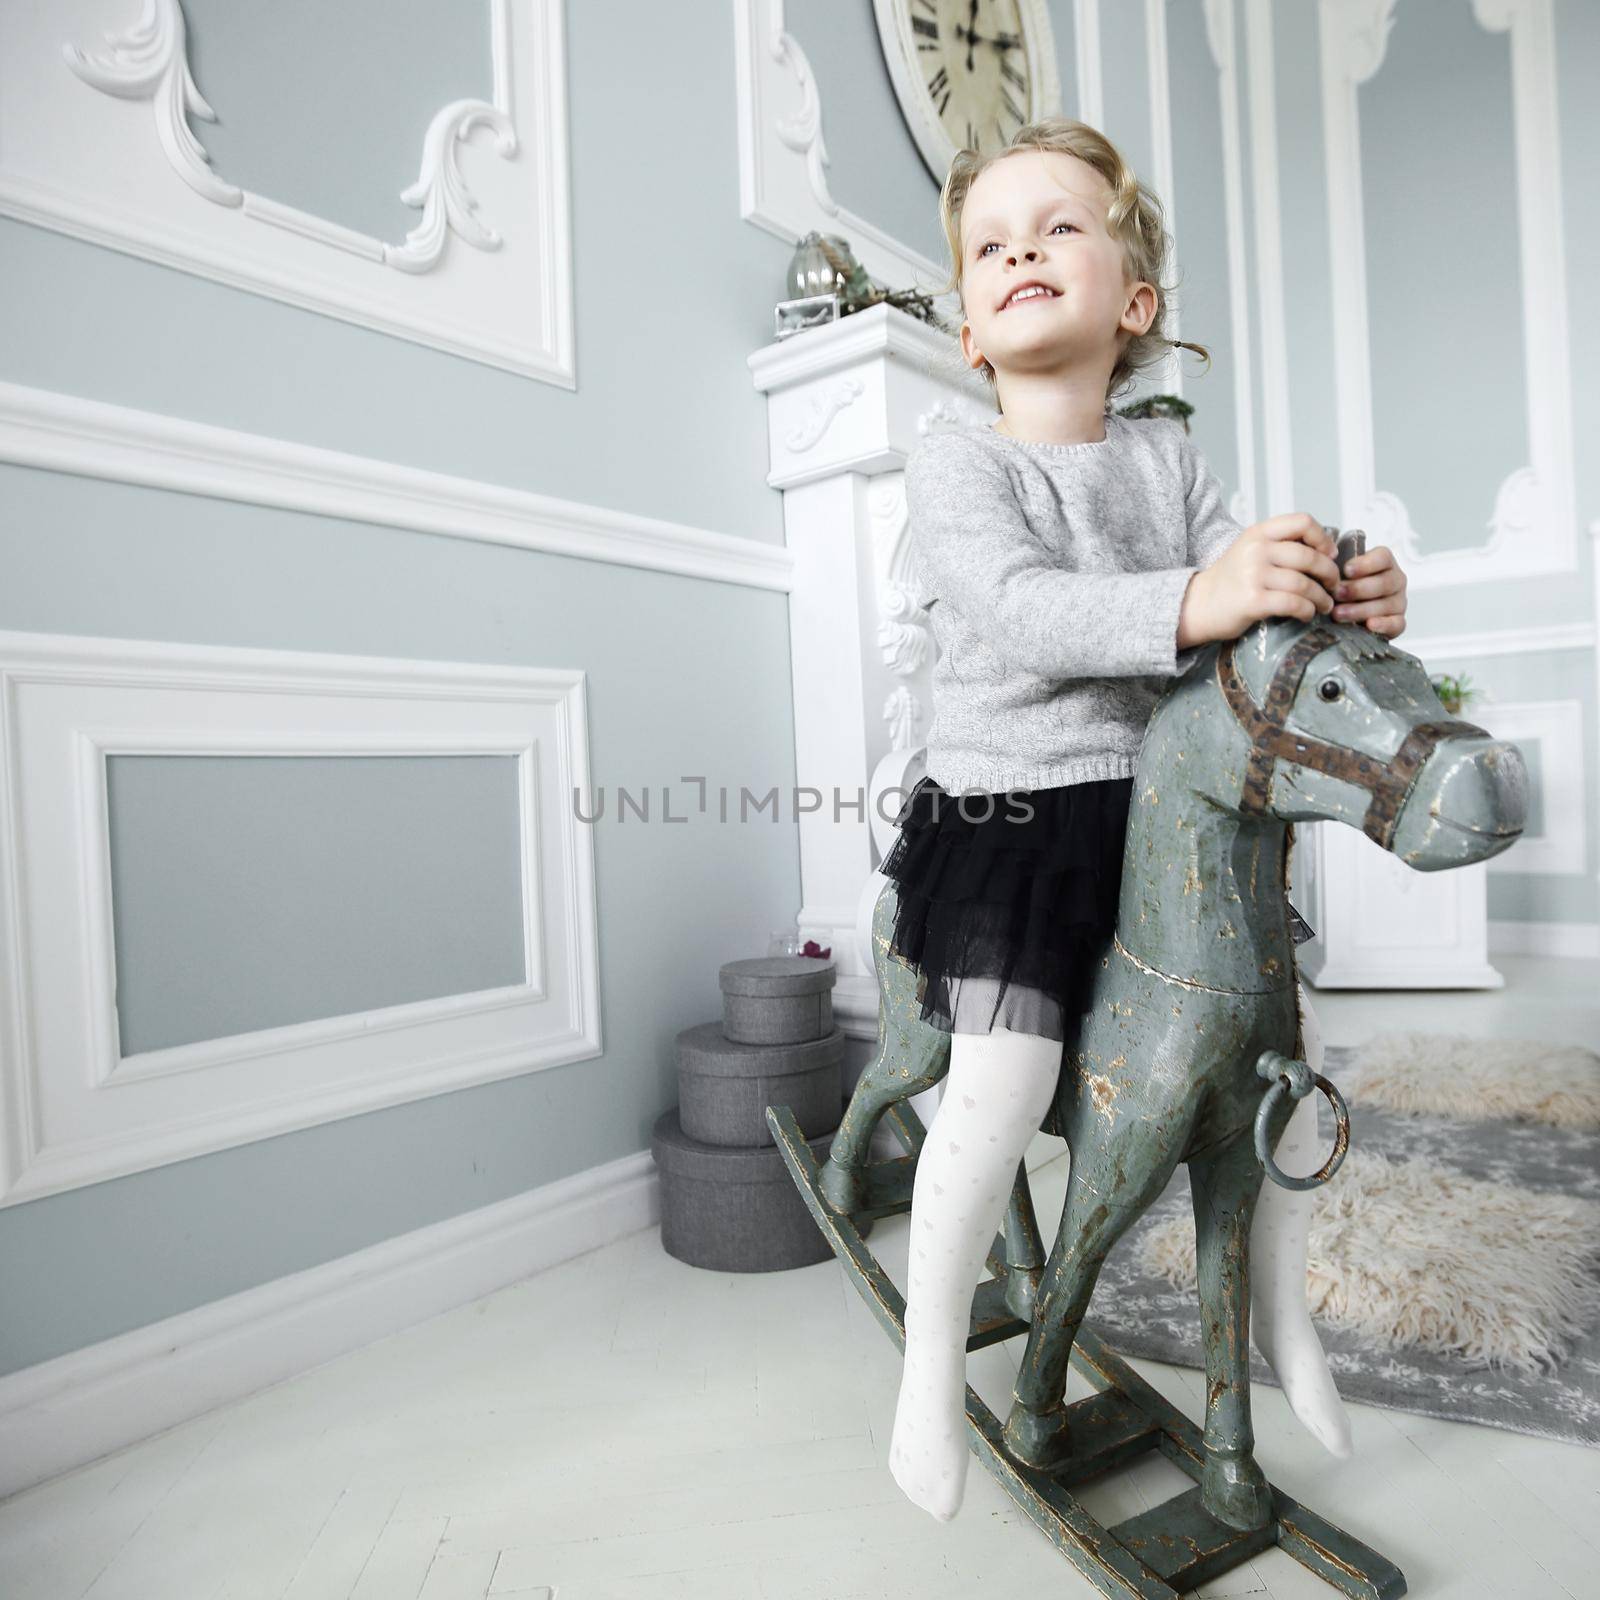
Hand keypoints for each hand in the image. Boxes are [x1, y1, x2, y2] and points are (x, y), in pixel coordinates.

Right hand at [1178, 513, 1341, 647]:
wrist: (1198, 605)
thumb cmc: (1230, 580)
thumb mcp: (1250, 550)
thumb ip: (1280, 544)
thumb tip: (1324, 550)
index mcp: (1258, 533)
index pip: (1302, 522)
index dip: (1323, 538)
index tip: (1329, 554)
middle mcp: (1256, 550)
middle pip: (1309, 556)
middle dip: (1329, 574)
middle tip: (1333, 585)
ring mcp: (1253, 575)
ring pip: (1304, 584)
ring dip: (1321, 598)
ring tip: (1324, 605)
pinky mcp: (1253, 600)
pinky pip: (1293, 604)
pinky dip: (1307, 611)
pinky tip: (1307, 614)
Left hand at [1330, 545, 1406, 637]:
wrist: (1351, 611)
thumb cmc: (1345, 585)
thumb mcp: (1341, 570)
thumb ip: (1336, 564)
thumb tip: (1324, 559)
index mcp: (1385, 562)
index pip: (1382, 558)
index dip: (1365, 564)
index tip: (1346, 570)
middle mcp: (1396, 580)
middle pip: (1384, 583)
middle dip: (1358, 589)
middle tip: (1336, 594)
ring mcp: (1399, 601)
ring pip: (1386, 604)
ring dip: (1361, 610)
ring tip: (1338, 614)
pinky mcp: (1398, 621)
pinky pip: (1397, 624)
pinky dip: (1384, 625)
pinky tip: (1369, 625)